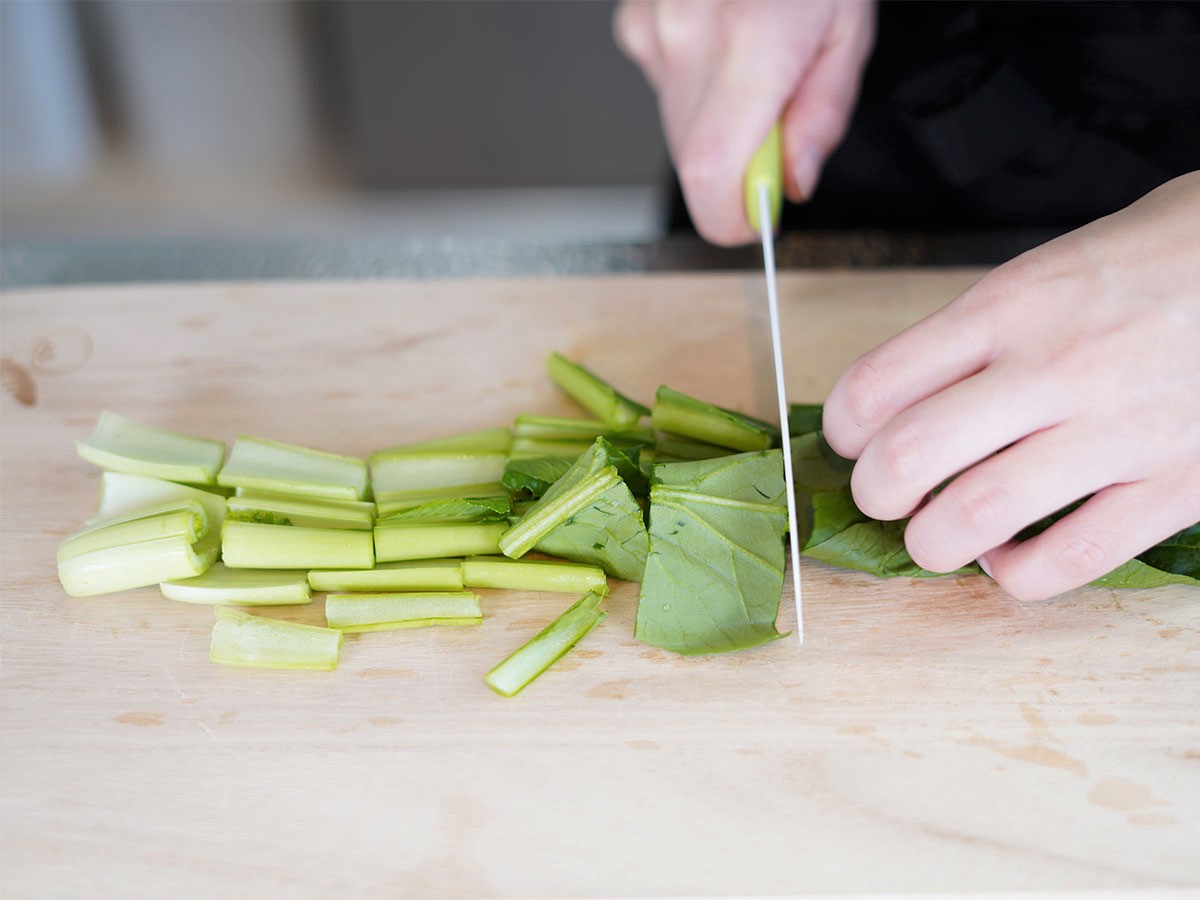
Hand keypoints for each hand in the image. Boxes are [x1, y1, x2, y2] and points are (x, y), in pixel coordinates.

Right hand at [614, 0, 874, 245]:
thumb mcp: (848, 31)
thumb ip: (822, 117)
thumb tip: (790, 181)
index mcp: (754, 41)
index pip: (712, 175)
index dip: (730, 218)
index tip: (757, 219)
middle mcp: (690, 38)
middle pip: (695, 161)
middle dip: (738, 168)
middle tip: (777, 128)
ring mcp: (653, 29)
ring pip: (680, 126)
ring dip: (720, 123)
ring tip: (755, 65)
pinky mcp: (635, 24)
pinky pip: (667, 86)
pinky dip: (699, 85)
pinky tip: (726, 39)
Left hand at [823, 172, 1199, 600]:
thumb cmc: (1161, 258)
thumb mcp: (1051, 268)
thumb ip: (978, 335)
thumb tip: (901, 402)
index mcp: (1010, 306)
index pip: (876, 384)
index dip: (841, 430)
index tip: (852, 441)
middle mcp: (1053, 367)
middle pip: (909, 456)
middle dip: (875, 493)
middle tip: (887, 495)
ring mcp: (1116, 429)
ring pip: (976, 516)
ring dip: (933, 543)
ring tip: (939, 535)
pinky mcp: (1176, 484)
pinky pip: (1068, 560)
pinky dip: (1018, 575)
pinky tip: (1012, 557)